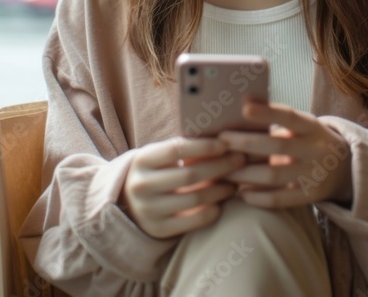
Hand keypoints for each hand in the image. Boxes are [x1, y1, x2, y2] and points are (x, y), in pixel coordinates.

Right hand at [120, 136, 245, 238]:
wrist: (128, 204)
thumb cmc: (155, 172)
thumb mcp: (159, 156)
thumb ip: (182, 148)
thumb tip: (222, 138)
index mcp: (142, 160)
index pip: (176, 150)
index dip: (203, 147)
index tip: (225, 144)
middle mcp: (141, 185)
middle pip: (189, 174)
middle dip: (220, 166)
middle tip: (240, 160)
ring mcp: (148, 209)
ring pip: (194, 198)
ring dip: (220, 190)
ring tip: (234, 183)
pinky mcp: (158, 229)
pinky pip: (192, 221)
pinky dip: (211, 211)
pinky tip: (220, 204)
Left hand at [218, 101, 352, 208]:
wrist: (345, 168)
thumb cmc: (309, 141)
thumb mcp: (302, 126)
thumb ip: (276, 120)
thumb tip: (241, 106)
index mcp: (312, 127)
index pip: (289, 116)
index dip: (268, 112)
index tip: (244, 108)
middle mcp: (315, 149)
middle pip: (277, 146)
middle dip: (245, 143)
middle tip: (221, 141)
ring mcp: (314, 174)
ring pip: (274, 175)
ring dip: (245, 173)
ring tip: (223, 170)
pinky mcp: (309, 196)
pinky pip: (280, 199)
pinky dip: (258, 197)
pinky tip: (240, 193)